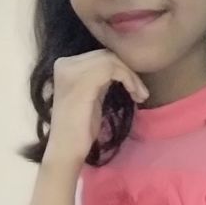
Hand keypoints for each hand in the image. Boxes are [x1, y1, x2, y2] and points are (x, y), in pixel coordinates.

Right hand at [43, 49, 149, 165]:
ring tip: (140, 95)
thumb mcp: (92, 96)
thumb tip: (119, 68)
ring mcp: (71, 71)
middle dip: (128, 71)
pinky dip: (129, 80)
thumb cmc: (80, 128)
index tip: (135, 88)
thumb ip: (100, 79)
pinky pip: (113, 69)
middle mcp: (65, 64)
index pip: (99, 56)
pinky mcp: (82, 81)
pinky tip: (135, 95)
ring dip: (131, 76)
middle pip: (106, 55)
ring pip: (111, 60)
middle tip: (141, 93)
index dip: (121, 68)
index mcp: (65, 66)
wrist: (67, 149)